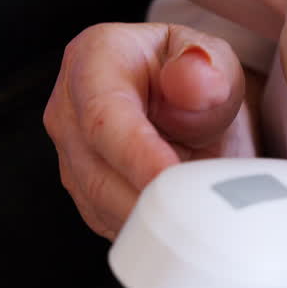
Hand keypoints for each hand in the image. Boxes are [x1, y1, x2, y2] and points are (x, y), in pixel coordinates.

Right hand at [45, 22, 256, 239]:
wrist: (190, 107)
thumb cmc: (195, 80)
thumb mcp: (217, 62)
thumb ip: (209, 69)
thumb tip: (196, 79)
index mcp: (94, 58)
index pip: (105, 116)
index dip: (138, 154)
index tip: (172, 178)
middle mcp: (69, 107)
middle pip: (96, 171)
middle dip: (150, 198)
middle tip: (201, 208)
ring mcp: (70, 155)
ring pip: (103, 205)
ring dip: (152, 216)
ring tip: (198, 206)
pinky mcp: (83, 193)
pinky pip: (111, 224)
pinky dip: (147, 229)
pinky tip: (179, 217)